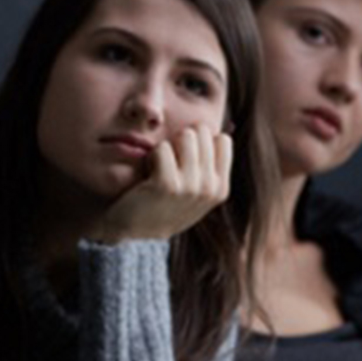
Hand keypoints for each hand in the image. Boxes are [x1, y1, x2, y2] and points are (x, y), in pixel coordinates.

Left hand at [90, 125, 232, 242]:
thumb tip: (226, 125)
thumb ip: (209, 165)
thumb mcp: (195, 191)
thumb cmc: (162, 205)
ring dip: (166, 146)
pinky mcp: (167, 184)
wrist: (135, 234)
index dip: (200, 140)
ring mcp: (191, 187)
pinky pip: (162, 148)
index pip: (222, 140)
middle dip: (181, 140)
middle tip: (168, 163)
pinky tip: (148, 173)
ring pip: (184, 135)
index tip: (185, 158)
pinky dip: (151, 156)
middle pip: (202, 132)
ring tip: (159, 167)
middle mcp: (210, 188)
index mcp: (221, 188)